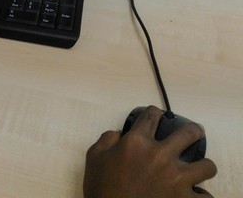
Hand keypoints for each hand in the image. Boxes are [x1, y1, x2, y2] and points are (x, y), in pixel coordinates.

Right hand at [84, 106, 216, 197]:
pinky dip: (201, 196)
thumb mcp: (94, 157)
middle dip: (194, 130)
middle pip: (188, 133)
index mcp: (137, 142)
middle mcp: (160, 155)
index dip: (155, 112)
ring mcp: (176, 178)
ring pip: (207, 165)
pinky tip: (195, 195)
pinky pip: (206, 197)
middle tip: (195, 132)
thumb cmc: (101, 188)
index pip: (151, 117)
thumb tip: (119, 134)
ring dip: (203, 166)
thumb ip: (107, 139)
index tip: (157, 114)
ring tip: (199, 168)